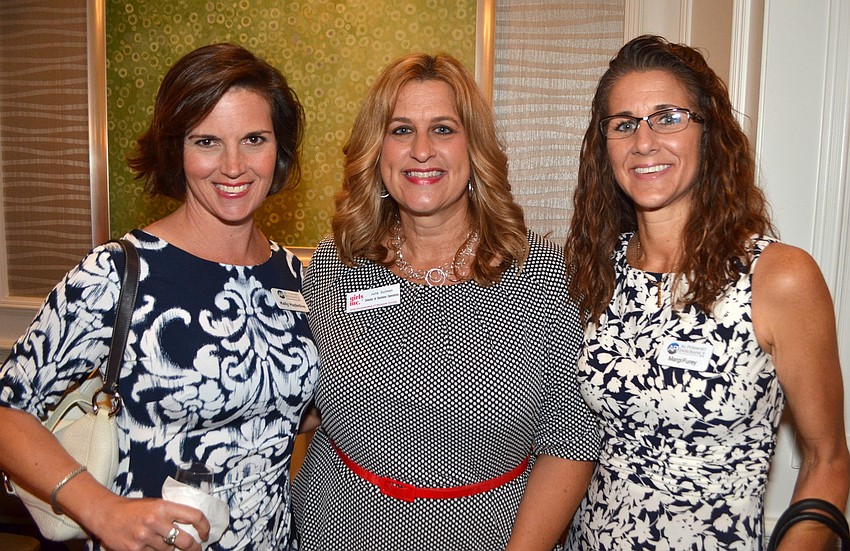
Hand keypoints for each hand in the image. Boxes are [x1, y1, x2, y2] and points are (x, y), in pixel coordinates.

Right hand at [85, 494, 209, 550]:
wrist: (106, 513)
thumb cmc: (132, 508)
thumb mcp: (155, 504)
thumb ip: (172, 513)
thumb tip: (192, 525)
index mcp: (164, 506)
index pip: (194, 516)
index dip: (204, 527)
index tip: (205, 533)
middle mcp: (155, 521)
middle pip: (186, 541)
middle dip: (194, 547)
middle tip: (196, 548)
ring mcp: (145, 537)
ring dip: (169, 549)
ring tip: (162, 542)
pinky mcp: (135, 549)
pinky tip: (150, 546)